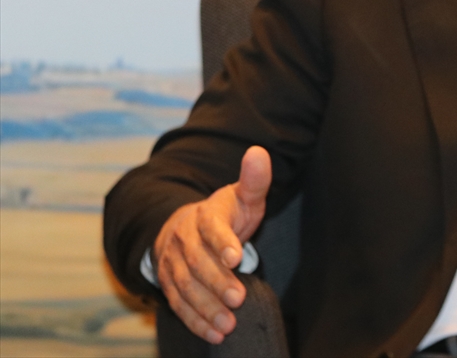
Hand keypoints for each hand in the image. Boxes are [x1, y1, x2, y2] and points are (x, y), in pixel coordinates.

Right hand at [153, 146, 270, 343]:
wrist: (187, 227)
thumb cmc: (225, 212)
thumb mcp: (242, 196)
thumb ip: (254, 180)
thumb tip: (259, 152)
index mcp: (204, 215)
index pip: (211, 227)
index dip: (222, 242)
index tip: (237, 257)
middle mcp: (183, 239)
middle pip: (196, 262)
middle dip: (216, 282)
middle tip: (237, 299)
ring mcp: (172, 263)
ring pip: (185, 287)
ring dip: (205, 307)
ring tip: (228, 324)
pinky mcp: (169, 284)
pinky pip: (178, 304)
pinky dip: (195, 320)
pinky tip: (214, 334)